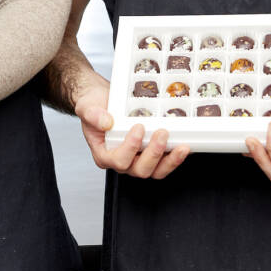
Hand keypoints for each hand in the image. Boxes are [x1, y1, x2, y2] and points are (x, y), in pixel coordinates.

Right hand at [74, 80, 189, 178]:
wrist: (101, 99)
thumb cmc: (93, 105)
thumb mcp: (87, 107)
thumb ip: (93, 115)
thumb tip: (106, 122)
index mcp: (104, 154)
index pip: (118, 160)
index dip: (130, 148)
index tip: (138, 128)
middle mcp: (121, 161)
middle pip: (140, 170)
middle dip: (153, 154)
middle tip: (161, 133)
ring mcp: (137, 158)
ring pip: (155, 171)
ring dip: (169, 160)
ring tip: (180, 146)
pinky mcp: (150, 152)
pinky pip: (164, 162)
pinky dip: (174, 156)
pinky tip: (184, 146)